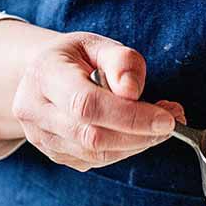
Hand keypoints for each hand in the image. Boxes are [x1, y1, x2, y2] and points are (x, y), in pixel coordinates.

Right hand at [10, 32, 179, 170]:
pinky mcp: (55, 155)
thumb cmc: (76, 58)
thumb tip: (132, 91)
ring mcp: (41, 138)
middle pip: (92, 137)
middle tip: (171, 122)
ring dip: (136, 144)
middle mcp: (34, 110)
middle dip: (139, 135)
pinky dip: (124, 150)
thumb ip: (121, 61)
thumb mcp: (99, 44)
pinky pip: (95, 161)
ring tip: (159, 125)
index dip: (129, 117)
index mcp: (44, 75)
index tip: (166, 119)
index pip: (86, 104)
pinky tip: (138, 133)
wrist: (44, 76)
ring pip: (96, 155)